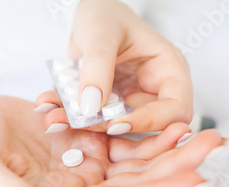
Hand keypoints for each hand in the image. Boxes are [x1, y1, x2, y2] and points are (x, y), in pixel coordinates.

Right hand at [0, 96, 221, 186]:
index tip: (190, 176)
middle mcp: (82, 186)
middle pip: (138, 184)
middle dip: (176, 166)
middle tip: (212, 145)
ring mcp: (87, 163)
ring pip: (138, 161)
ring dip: (169, 148)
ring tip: (201, 130)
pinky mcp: (89, 140)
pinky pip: (125, 138)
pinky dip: (148, 131)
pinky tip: (168, 118)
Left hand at [37, 0, 192, 134]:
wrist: (87, 18)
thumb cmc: (104, 15)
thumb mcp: (101, 33)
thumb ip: (97, 66)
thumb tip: (92, 106)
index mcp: (170, 70)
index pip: (176, 109)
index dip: (150, 121)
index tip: (115, 123)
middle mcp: (156, 90)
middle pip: (148, 126)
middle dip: (111, 128)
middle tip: (79, 122)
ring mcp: (134, 101)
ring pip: (117, 128)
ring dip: (87, 127)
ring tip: (55, 117)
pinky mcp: (112, 108)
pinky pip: (96, 121)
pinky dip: (74, 119)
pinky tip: (52, 112)